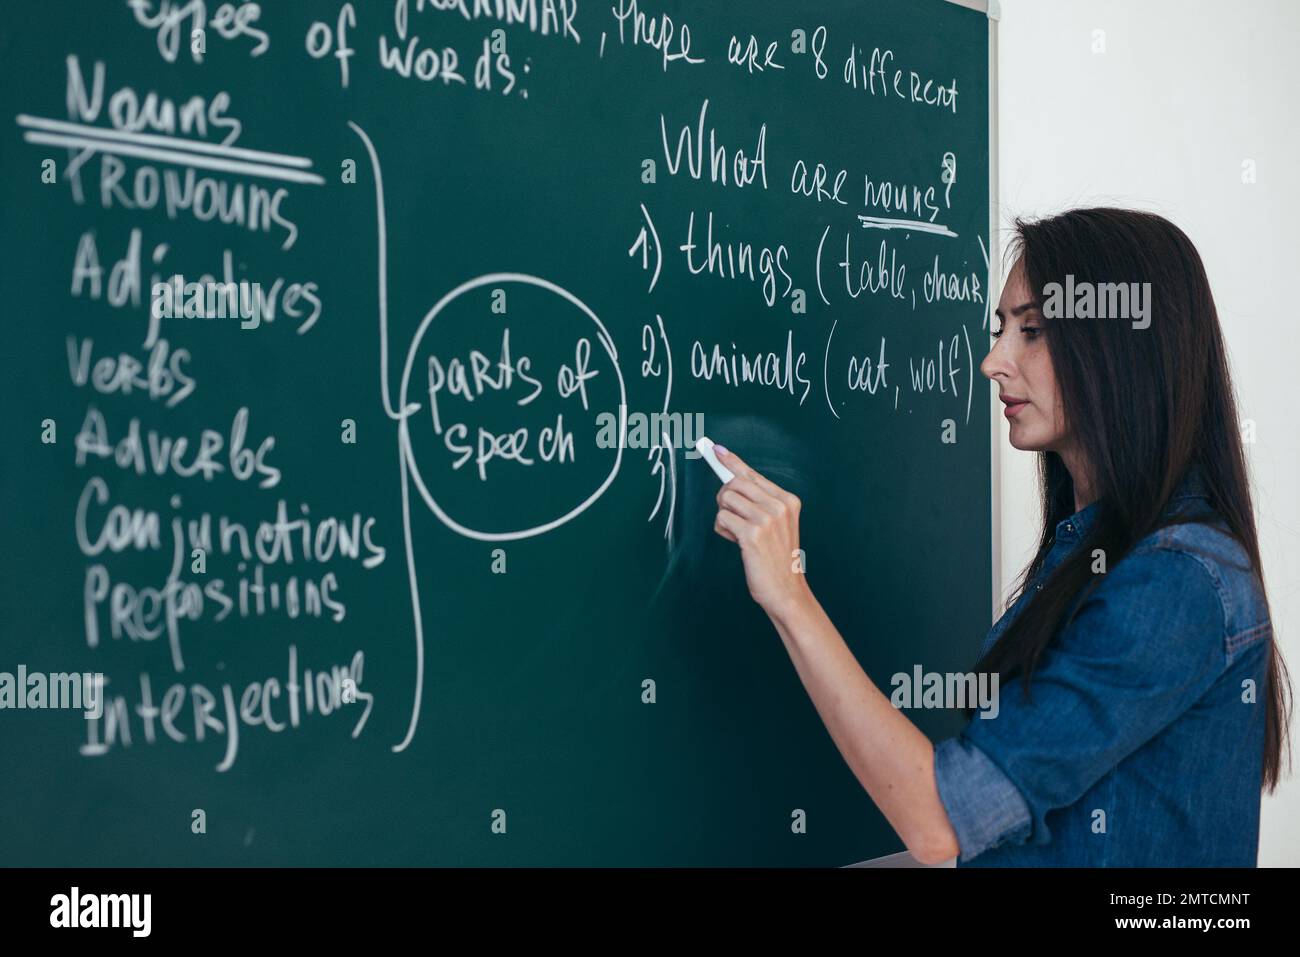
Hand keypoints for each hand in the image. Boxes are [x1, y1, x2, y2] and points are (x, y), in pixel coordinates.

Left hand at [711, 446, 811, 615]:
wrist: (786, 591)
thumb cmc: (776, 559)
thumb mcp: (776, 525)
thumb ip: (758, 502)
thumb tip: (730, 478)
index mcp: (787, 500)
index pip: (752, 474)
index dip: (731, 461)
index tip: (715, 449)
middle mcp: (779, 506)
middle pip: (735, 483)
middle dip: (725, 498)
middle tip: (731, 517)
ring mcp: (767, 519)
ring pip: (725, 499)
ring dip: (724, 517)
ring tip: (738, 534)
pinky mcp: (752, 534)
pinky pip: (722, 518)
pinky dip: (723, 530)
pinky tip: (736, 542)